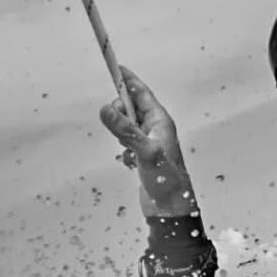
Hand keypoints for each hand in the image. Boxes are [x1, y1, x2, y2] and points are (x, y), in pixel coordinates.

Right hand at [99, 68, 198, 217]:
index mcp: (161, 122)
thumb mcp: (144, 151)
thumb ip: (124, 129)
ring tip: (126, 149)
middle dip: (120, 112)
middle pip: (132, 107)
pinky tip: (128, 161)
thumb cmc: (166, 180)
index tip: (117, 68)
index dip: (129, 81)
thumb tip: (106, 108)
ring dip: (120, 133)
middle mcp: (156, 129)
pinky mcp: (142, 156)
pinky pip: (126, 143)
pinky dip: (122, 149)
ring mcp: (149, 143)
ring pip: (127, 126)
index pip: (142, 94)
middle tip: (115, 126)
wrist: (170, 208)